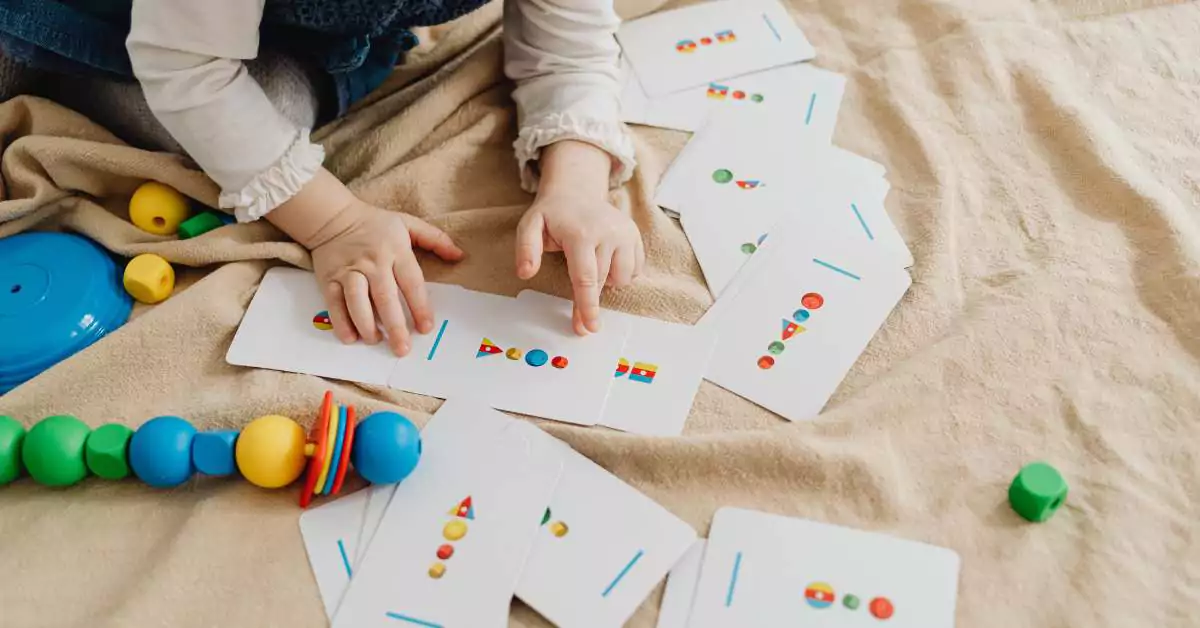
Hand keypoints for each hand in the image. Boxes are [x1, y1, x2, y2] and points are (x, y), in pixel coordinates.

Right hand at [267, 169, 463, 355]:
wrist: (331, 217)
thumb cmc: (374, 224)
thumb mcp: (408, 224)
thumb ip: (435, 238)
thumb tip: (459, 255)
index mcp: (395, 250)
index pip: (411, 282)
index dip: (419, 306)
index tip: (426, 328)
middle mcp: (372, 263)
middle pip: (385, 297)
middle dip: (394, 325)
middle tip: (403, 349)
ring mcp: (349, 271)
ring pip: (357, 301)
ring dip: (366, 324)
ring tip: (376, 341)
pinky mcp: (328, 278)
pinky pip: (334, 303)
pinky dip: (341, 322)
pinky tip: (350, 338)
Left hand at [515, 142, 643, 335]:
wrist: (576, 192)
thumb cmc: (552, 215)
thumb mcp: (529, 225)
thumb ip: (525, 249)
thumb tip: (525, 273)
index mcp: (581, 233)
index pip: (585, 277)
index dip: (587, 305)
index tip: (588, 327)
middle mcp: (608, 232)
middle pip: (602, 282)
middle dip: (591, 304)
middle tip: (583, 323)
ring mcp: (625, 233)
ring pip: (622, 278)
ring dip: (607, 282)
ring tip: (590, 266)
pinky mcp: (635, 236)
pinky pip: (634, 269)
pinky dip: (621, 273)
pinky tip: (605, 261)